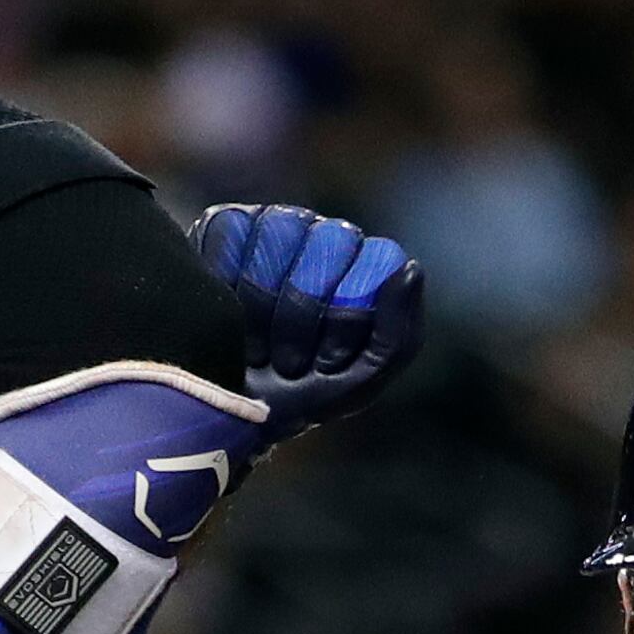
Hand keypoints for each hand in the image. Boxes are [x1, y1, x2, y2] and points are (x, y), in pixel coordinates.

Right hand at [190, 205, 423, 437]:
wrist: (235, 410)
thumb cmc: (306, 394)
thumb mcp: (361, 380)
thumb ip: (397, 333)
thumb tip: (409, 269)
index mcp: (365, 265)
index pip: (374, 260)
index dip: (347, 315)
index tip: (327, 361)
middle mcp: (324, 234)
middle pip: (328, 242)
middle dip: (301, 316)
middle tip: (287, 360)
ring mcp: (276, 223)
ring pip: (279, 229)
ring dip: (260, 301)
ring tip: (256, 342)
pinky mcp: (226, 226)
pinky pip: (230, 229)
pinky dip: (224, 277)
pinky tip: (227, 312)